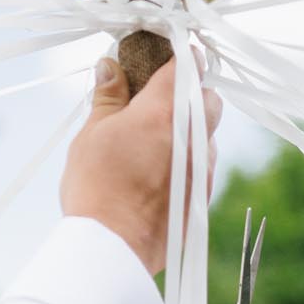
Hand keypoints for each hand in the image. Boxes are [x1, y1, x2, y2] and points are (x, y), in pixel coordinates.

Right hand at [60, 56, 221, 275]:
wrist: (113, 248)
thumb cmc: (97, 188)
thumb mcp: (93, 133)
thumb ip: (109, 97)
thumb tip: (111, 67)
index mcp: (166, 110)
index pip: (188, 65)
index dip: (181, 55)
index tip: (168, 55)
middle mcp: (193, 137)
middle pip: (209, 98)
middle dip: (192, 92)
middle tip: (161, 99)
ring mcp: (203, 170)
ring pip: (210, 136)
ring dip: (193, 129)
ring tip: (160, 139)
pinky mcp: (203, 199)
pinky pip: (205, 168)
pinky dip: (191, 161)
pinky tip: (164, 171)